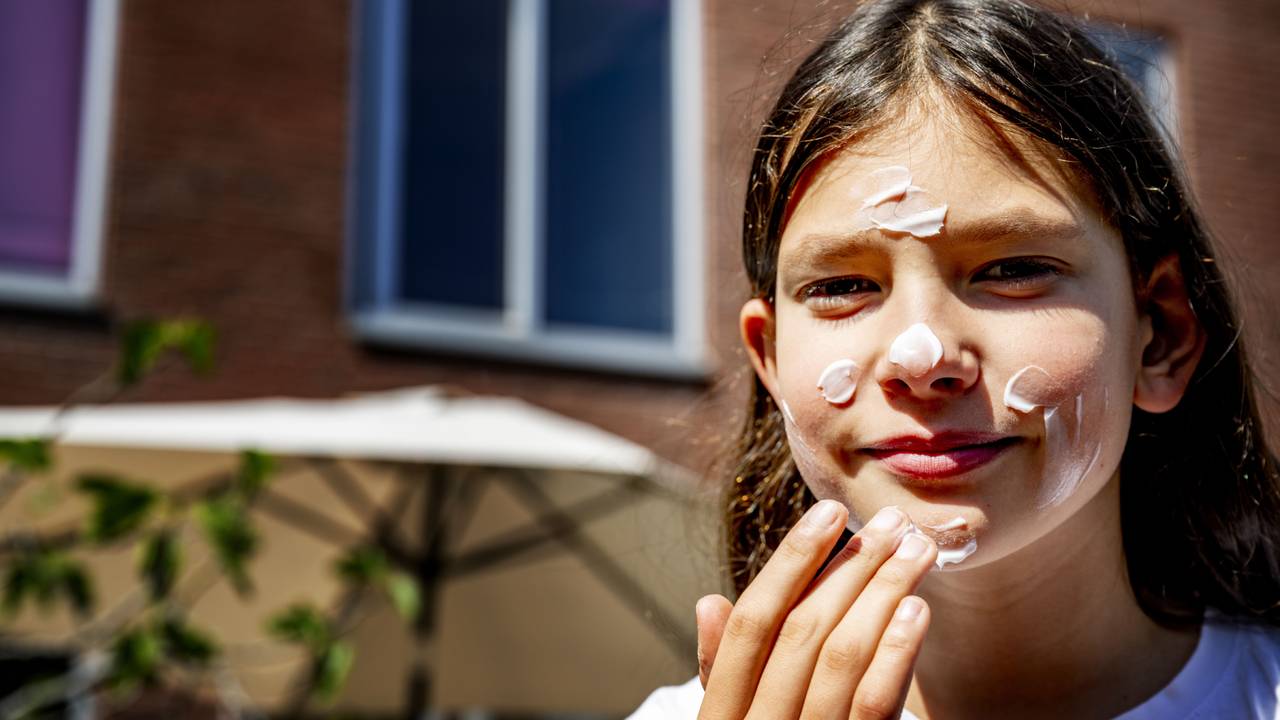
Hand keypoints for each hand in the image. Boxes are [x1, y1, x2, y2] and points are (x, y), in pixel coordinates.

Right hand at [695, 501, 934, 718]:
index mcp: (722, 712)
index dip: (791, 561)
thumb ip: (719, 667)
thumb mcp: (730, 719)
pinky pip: (874, 705)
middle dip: (850, 566)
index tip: (830, 511)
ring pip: (842, 658)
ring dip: (883, 593)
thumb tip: (709, 601)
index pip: (752, 621)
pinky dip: (896, 653)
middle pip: (803, 630)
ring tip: (917, 551)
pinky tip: (916, 609)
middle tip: (892, 521)